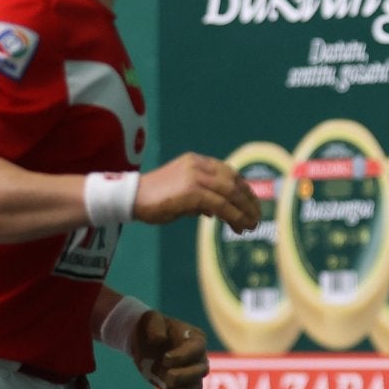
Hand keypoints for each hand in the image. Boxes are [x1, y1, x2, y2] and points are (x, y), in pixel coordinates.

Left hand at [131, 311, 210, 388]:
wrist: (144, 341)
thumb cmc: (151, 327)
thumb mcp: (151, 320)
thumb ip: (155, 327)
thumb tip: (159, 341)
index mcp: (194, 339)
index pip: (197, 349)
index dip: (184, 356)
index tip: (165, 359)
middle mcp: (197, 358)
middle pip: (201, 371)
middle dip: (185, 377)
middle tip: (167, 378)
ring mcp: (190, 374)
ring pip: (195, 388)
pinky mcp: (180, 387)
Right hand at [134, 152, 260, 232]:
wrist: (131, 198)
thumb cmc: (154, 199)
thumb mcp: (182, 194)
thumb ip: (200, 199)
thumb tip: (216, 212)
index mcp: (197, 161)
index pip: (229, 172)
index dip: (244, 188)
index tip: (253, 203)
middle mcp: (198, 165)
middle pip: (233, 181)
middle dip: (249, 200)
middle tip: (257, 217)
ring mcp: (195, 177)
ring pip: (230, 193)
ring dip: (244, 210)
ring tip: (251, 226)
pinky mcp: (191, 191)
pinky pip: (220, 205)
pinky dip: (233, 216)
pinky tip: (239, 227)